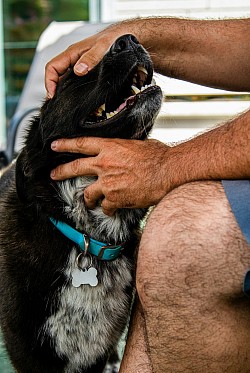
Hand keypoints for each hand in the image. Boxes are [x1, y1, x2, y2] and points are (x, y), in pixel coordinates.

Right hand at [45, 24, 134, 98]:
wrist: (122, 37)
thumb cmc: (112, 40)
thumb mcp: (102, 48)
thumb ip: (90, 58)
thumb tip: (79, 71)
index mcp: (72, 53)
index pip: (52, 67)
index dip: (49, 82)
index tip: (53, 95)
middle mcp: (73, 59)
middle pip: (56, 75)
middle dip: (54, 89)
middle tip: (58, 103)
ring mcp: (78, 64)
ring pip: (64, 78)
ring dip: (62, 89)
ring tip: (64, 103)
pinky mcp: (85, 69)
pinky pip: (73, 79)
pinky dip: (71, 88)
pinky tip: (75, 97)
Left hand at [50, 137, 169, 215]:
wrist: (168, 171)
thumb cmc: (158, 156)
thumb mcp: (139, 144)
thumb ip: (126, 148)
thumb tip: (128, 149)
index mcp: (110, 147)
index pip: (82, 144)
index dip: (66, 145)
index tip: (54, 146)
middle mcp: (104, 164)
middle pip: (76, 167)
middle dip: (61, 172)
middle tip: (53, 175)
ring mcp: (108, 182)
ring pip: (88, 194)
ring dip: (88, 199)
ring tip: (90, 202)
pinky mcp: (114, 198)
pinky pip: (105, 207)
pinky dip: (108, 209)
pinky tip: (112, 210)